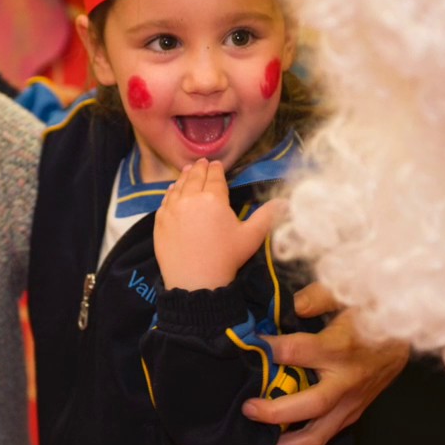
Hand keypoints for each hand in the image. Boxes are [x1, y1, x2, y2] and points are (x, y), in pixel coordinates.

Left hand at [155, 158, 282, 290]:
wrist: (195, 281)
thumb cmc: (226, 258)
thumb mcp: (251, 237)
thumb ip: (267, 216)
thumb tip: (285, 202)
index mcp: (214, 199)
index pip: (215, 177)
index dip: (216, 169)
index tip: (216, 164)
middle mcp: (190, 198)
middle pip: (195, 178)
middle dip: (200, 168)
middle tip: (202, 162)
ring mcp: (172, 209)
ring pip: (178, 187)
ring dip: (184, 176)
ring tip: (187, 170)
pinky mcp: (160, 222)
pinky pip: (165, 201)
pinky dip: (170, 192)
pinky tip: (173, 189)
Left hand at [241, 283, 408, 444]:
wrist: (405, 334)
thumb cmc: (370, 309)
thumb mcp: (345, 293)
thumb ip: (316, 298)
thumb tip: (289, 307)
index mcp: (342, 347)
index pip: (297, 352)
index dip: (269, 350)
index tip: (248, 347)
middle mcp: (348, 380)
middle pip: (310, 405)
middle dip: (275, 412)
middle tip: (248, 409)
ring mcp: (352, 402)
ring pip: (319, 433)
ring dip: (287, 444)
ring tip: (259, 444)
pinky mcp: (354, 413)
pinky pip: (326, 435)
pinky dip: (301, 443)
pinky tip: (279, 442)